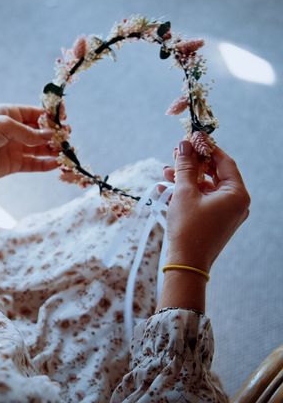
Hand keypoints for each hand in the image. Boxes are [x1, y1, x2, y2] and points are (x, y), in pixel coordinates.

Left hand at [0, 104, 57, 187]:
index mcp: (10, 114)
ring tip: (65, 151)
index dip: (50, 116)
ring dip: (53, 149)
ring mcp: (14, 147)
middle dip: (54, 134)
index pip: (36, 113)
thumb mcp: (5, 125)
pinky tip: (56, 163)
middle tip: (67, 137)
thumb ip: (29, 132)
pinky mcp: (13, 164)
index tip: (64, 119)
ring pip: (39, 148)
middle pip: (40, 132)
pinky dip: (46, 164)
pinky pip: (34, 164)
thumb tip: (50, 135)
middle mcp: (14, 130)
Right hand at [164, 141, 249, 271]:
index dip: (206, 148)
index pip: (224, 161)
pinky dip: (188, 192)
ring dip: (187, 177)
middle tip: (175, 153)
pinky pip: (204, 199)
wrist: (186, 263)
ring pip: (207, 186)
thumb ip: (185, 166)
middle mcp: (237, 202)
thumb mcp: (184, 192)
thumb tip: (184, 144)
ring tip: (166, 171)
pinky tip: (168, 188)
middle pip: (215, 173)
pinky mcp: (216, 220)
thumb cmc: (188, 228)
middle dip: (193, 163)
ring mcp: (227, 212)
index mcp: (237, 193)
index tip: (190, 138)